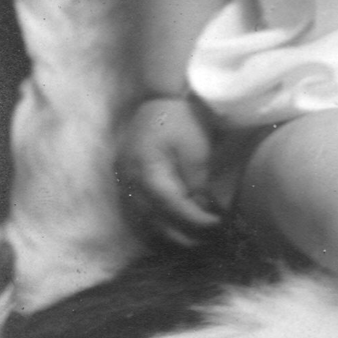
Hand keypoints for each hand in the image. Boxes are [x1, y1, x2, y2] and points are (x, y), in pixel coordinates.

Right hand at [116, 96, 222, 245]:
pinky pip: (136, 206)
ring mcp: (123, 177)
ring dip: (165, 230)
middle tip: (205, 241)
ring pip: (141, 216)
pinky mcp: (124, 176)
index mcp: (146, 169)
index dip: (193, 219)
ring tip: (191, 240)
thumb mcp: (196, 150)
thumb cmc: (182, 119)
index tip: (215, 225)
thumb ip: (196, 184)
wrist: (162, 95)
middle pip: (151, 217)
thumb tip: (201, 210)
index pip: (170, 205)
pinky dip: (154, 219)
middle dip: (179, 232)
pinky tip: (171, 226)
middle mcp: (128, 177)